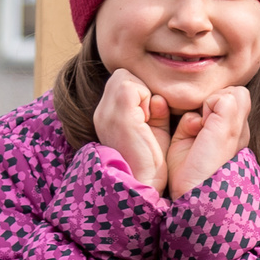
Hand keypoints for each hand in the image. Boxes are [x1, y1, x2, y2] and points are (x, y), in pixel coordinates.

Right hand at [92, 69, 173, 191]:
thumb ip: (155, 110)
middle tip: (149, 116)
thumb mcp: (154, 131)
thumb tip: (157, 97)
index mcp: (107, 116)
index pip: (122, 82)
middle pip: (122, 75)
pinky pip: (131, 85)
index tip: (149, 117)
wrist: (143, 184)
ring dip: (143, 93)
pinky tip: (147, 120)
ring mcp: (106, 112)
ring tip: (147, 119)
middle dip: (140, 89)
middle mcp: (101, 112)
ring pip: (125, 76)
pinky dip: (144, 97)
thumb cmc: (152, 163)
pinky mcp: (118, 115)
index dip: (140, 93)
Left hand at [168, 86, 250, 197]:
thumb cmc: (186, 173)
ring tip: (199, 129)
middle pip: (233, 94)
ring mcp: (240, 127)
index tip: (197, 131)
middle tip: (198, 128)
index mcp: (234, 135)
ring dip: (209, 105)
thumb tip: (196, 112)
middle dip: (211, 104)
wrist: (195, 194)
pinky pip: (224, 96)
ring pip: (231, 92)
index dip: (211, 108)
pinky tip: (200, 127)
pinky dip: (207, 105)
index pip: (230, 101)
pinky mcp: (231, 124)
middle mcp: (241, 130)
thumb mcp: (187, 141)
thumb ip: (193, 122)